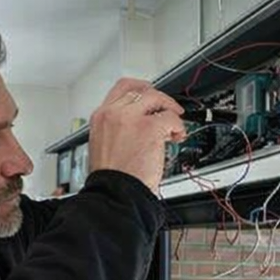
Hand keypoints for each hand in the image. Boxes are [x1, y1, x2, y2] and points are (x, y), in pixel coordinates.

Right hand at [87, 78, 186, 194]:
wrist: (115, 190)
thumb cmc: (112, 175)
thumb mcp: (104, 143)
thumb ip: (118, 127)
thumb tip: (142, 122)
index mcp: (101, 117)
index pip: (121, 89)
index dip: (140, 89)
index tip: (150, 94)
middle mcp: (113, 113)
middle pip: (140, 89)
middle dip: (158, 97)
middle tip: (167, 108)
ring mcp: (131, 118)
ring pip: (156, 97)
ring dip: (170, 108)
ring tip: (174, 126)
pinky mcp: (149, 127)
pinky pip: (171, 117)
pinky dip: (178, 126)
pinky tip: (177, 136)